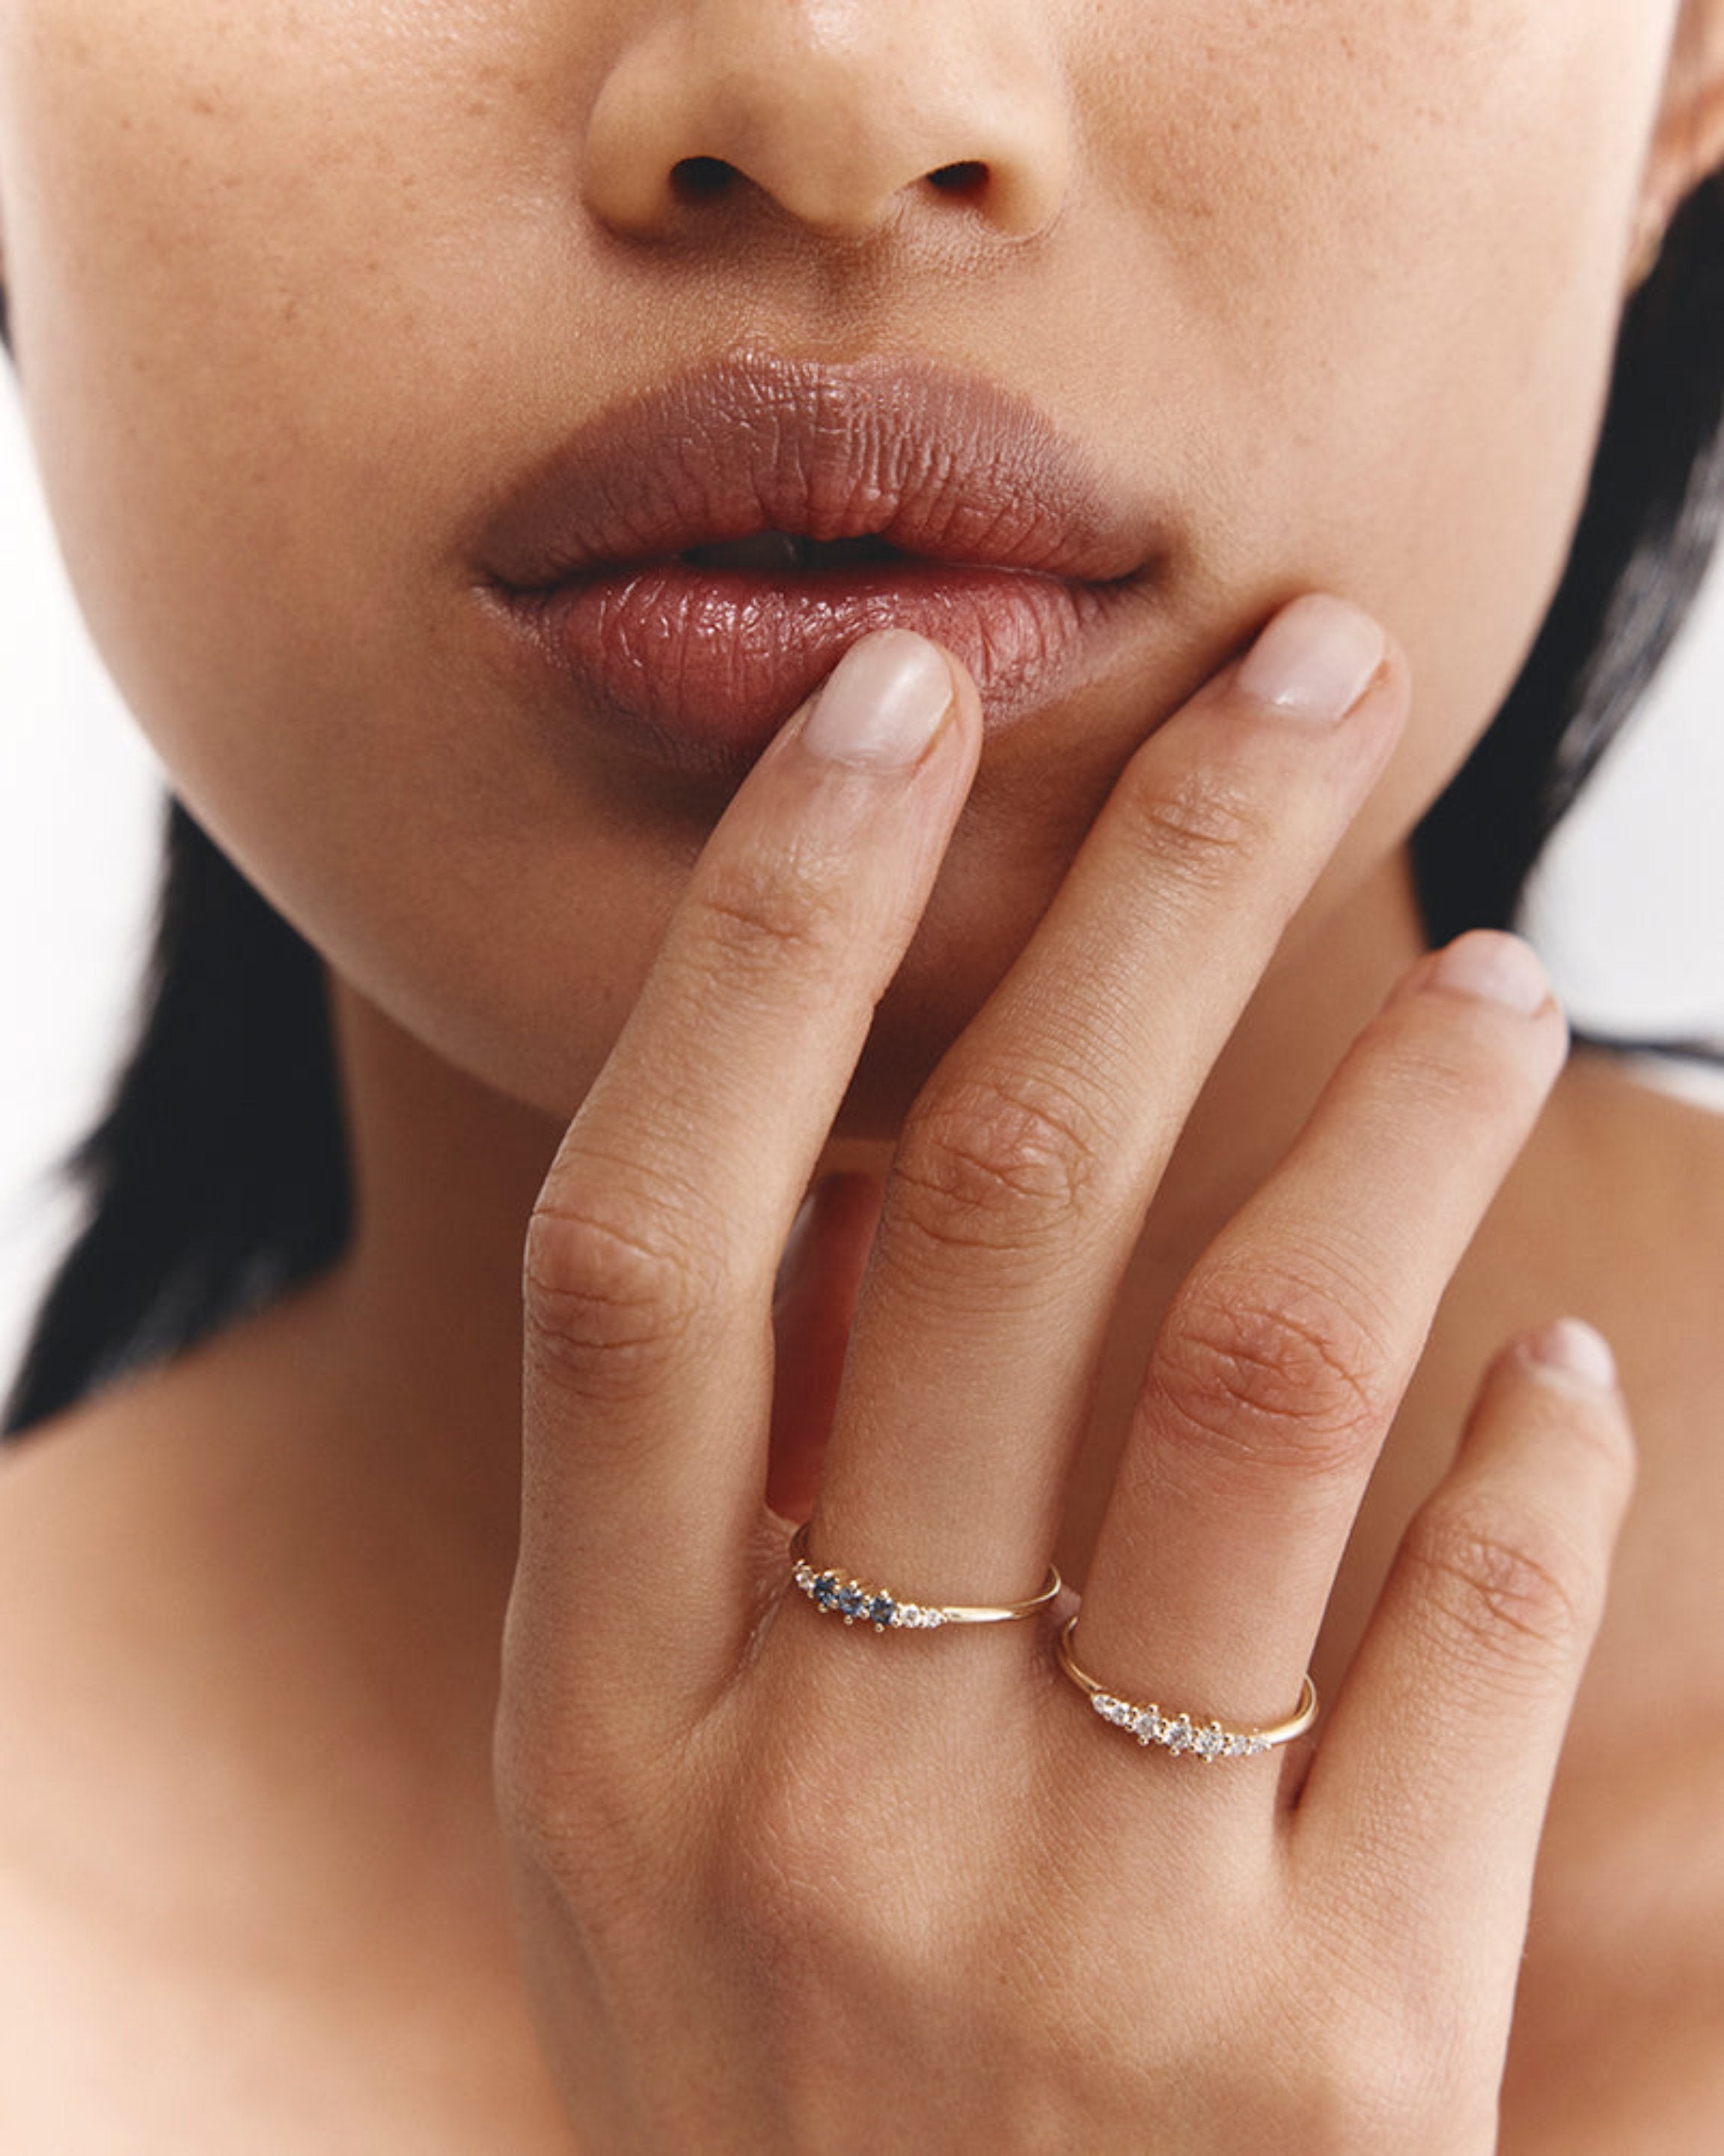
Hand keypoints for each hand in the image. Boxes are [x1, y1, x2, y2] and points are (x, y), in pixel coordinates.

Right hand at [496, 609, 1632, 2151]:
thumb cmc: (791, 2088)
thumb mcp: (660, 1832)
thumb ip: (730, 1524)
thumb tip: (877, 1158)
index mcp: (611, 1718)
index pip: (659, 1229)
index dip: (767, 936)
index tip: (902, 702)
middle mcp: (812, 1799)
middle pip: (989, 1210)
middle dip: (1161, 885)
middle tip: (1306, 674)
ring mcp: (1071, 1936)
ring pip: (1260, 1379)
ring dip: (1399, 1118)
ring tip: (1497, 970)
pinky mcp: (1328, 2070)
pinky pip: (1456, 1655)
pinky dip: (1530, 1464)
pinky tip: (1567, 1360)